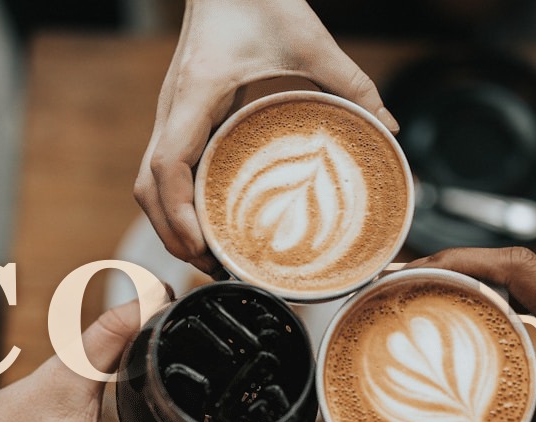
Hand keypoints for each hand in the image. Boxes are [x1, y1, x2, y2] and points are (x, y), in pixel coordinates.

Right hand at [134, 0, 397, 273]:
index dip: (177, 213)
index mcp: (195, 94)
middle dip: (173, 234)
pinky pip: (165, 170)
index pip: (166, 166)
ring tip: (209, 256)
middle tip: (214, 268)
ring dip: (171, 224)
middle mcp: (172, 109)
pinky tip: (208, 222)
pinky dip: (177, 203)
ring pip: (148, 183)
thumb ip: (352, 82)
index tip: (203, 246)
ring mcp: (171, 115)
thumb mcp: (309, 39)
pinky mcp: (180, 118)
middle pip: (147, 188)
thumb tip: (388, 127)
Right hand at [412, 248, 535, 421]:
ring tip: (422, 297)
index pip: (520, 269)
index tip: (414, 272)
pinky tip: (469, 322)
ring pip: (526, 277)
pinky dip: (499, 299)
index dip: (461, 262)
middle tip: (401, 286)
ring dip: (475, 280)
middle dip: (454, 267)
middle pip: (515, 264)